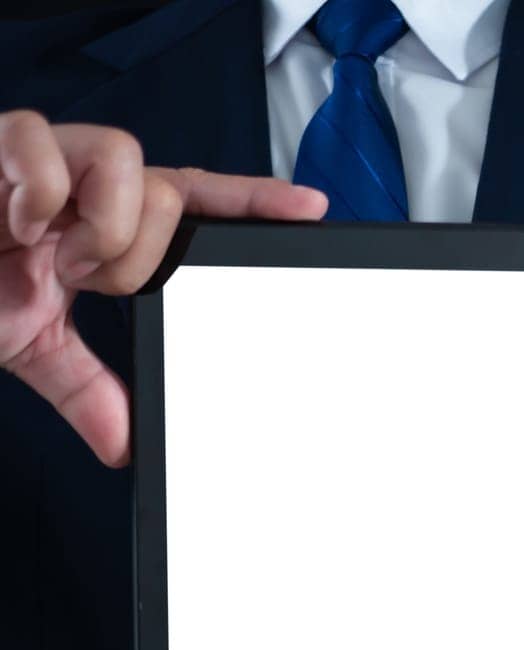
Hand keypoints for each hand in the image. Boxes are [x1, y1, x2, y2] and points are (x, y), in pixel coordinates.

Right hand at [0, 110, 326, 465]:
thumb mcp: (30, 344)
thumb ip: (85, 390)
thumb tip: (124, 446)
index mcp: (104, 223)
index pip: (194, 202)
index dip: (252, 201)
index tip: (310, 209)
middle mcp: (84, 183)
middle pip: (167, 196)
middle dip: (136, 256)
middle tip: (87, 280)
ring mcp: (44, 157)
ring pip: (125, 162)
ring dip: (100, 226)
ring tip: (55, 255)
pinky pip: (44, 145)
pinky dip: (38, 191)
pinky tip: (19, 221)